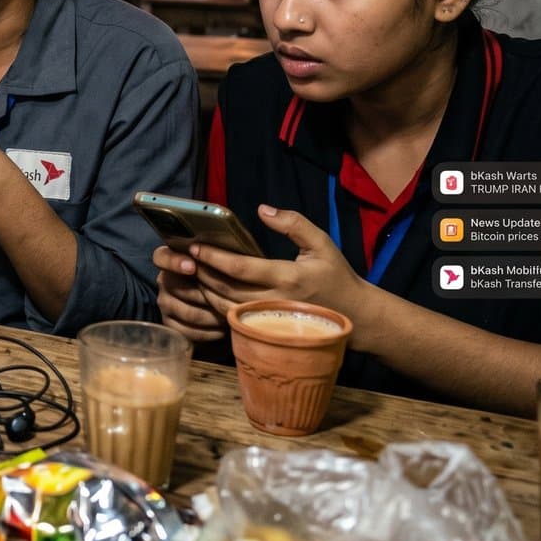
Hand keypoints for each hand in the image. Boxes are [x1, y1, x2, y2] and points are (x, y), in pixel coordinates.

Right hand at [152, 244, 225, 342]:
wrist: (214, 299)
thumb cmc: (219, 273)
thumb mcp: (215, 261)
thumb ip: (214, 256)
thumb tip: (223, 256)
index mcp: (169, 259)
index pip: (161, 258)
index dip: (174, 262)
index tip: (192, 267)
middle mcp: (163, 281)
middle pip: (182, 291)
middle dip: (209, 296)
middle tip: (233, 298)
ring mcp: (165, 304)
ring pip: (190, 314)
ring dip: (214, 316)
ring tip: (233, 315)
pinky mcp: (170, 324)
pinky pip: (189, 332)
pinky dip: (210, 332)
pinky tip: (224, 329)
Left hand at [187, 205, 377, 345]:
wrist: (354, 315)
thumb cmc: (336, 276)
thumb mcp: (321, 244)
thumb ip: (293, 224)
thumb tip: (262, 209)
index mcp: (288, 277)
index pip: (242, 268)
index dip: (215, 258)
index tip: (195, 248)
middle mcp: (276, 301)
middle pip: (226, 289)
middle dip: (203, 273)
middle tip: (185, 259)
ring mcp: (270, 320)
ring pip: (226, 308)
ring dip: (205, 292)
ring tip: (192, 274)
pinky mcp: (267, 330)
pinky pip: (234, 321)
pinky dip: (216, 308)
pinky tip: (208, 293)